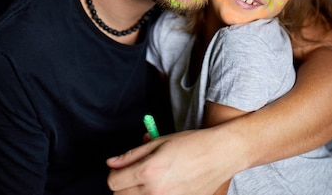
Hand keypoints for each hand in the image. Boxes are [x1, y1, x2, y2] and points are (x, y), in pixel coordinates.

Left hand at [107, 128, 237, 194]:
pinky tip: (163, 188)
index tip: (122, 168)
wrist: (220, 155)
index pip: (113, 181)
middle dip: (124, 185)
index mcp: (148, 171)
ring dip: (137, 193)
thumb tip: (111, 163)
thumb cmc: (192, 144)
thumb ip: (131, 155)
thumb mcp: (159, 142)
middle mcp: (155, 191)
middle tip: (137, 174)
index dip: (115, 173)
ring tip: (151, 181)